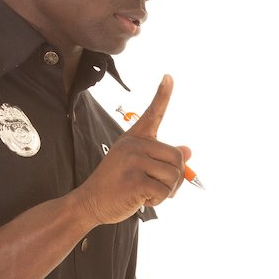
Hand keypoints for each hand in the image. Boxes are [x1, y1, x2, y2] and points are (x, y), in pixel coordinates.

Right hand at [76, 75, 190, 224]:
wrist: (90, 202)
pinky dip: (158, 201)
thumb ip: (162, 158)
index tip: (169, 77)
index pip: (152, 114)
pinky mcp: (134, 180)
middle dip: (175, 179)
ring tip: (147, 193)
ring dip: (166, 192)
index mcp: (135, 139)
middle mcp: (134, 145)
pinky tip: (142, 200)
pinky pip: (164, 191)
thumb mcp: (138, 167)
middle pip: (177, 157)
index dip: (163, 95)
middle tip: (159, 188)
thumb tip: (188, 151)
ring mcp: (133, 161)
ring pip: (173, 175)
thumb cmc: (116, 186)